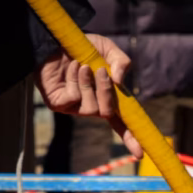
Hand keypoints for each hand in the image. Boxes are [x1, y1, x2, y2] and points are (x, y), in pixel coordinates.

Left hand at [35, 34, 142, 156]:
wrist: (53, 39)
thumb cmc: (81, 46)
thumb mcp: (107, 49)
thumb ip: (121, 61)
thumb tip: (119, 81)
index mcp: (105, 98)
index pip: (120, 124)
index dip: (131, 138)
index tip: (140, 154)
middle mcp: (91, 106)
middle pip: (107, 113)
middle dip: (107, 93)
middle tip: (102, 72)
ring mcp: (73, 107)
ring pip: (90, 108)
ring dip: (88, 84)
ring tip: (82, 66)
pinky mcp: (58, 104)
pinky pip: (74, 98)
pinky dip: (74, 80)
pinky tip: (71, 68)